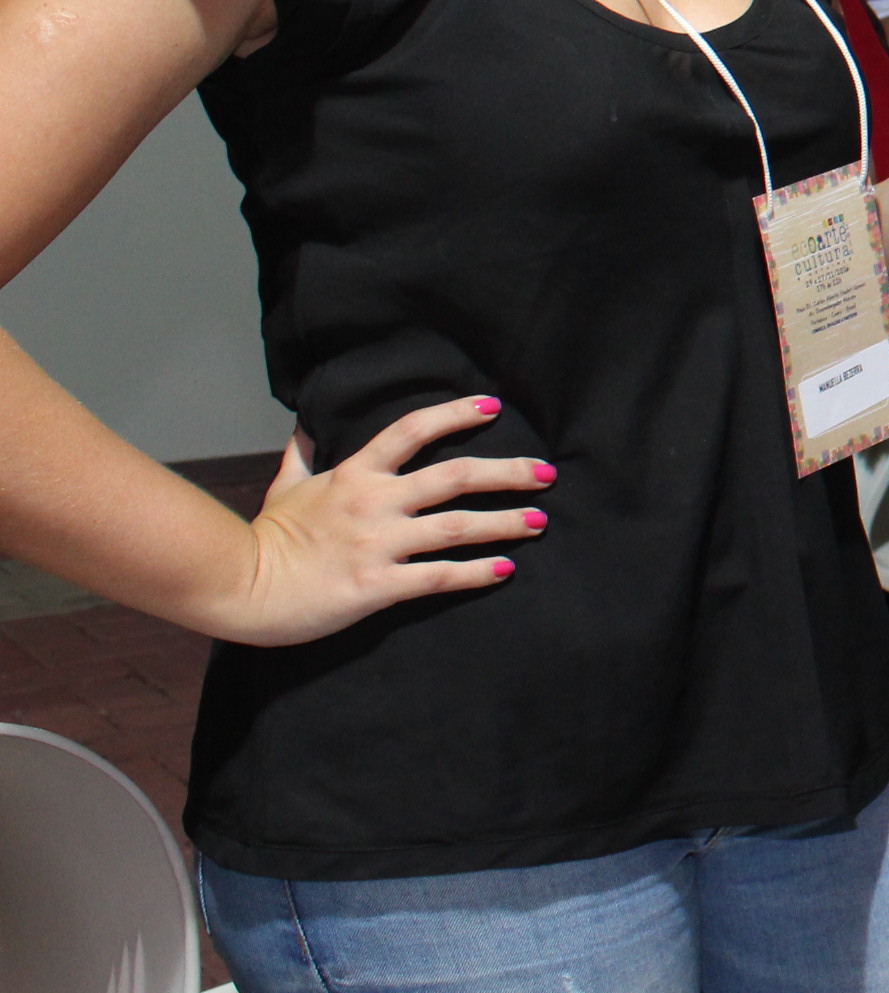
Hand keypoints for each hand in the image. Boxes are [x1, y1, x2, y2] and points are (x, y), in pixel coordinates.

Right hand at [212, 395, 553, 646]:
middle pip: (455, 475)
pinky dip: (476, 572)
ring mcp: (378, 543)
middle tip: (546, 473)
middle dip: (507, 472)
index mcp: (355, 474)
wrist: (238, 586)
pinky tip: (505, 569)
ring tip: (539, 521)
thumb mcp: (285, 488)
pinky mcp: (377, 585)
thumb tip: (305, 426)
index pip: (412, 430)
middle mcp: (374, 502)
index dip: (455, 414)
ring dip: (504, 523)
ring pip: (458, 526)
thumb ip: (302, 456)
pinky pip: (438, 576)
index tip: (492, 406)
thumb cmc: (265, 538)